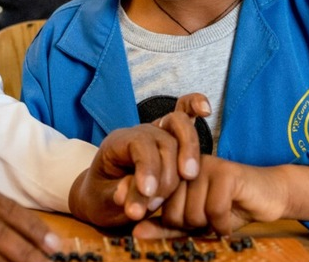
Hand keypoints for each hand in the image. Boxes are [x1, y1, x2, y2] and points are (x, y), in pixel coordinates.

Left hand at [67, 122, 201, 228]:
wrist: (104, 198)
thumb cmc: (104, 198)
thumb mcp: (104, 201)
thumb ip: (118, 195)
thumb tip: (128, 192)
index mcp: (118, 143)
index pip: (139, 146)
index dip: (147, 167)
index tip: (147, 192)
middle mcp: (140, 133)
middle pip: (163, 139)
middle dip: (168, 171)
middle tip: (159, 198)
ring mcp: (158, 132)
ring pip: (180, 126)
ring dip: (188, 153)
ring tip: (188, 176)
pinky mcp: (174, 138)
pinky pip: (185, 113)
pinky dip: (194, 106)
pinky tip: (205, 109)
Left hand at [131, 160, 308, 238]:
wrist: (267, 196)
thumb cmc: (228, 208)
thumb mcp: (193, 221)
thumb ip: (164, 227)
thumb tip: (136, 232)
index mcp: (171, 173)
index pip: (152, 204)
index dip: (162, 222)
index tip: (173, 228)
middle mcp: (183, 166)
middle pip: (171, 212)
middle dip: (191, 227)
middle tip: (206, 223)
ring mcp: (203, 166)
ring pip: (192, 212)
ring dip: (209, 226)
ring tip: (219, 219)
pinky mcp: (225, 172)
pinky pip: (214, 210)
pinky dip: (222, 225)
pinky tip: (228, 223)